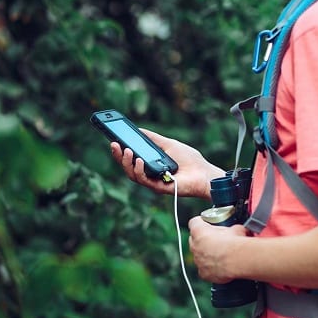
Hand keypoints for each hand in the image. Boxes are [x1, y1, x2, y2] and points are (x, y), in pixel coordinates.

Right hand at [110, 128, 224, 198]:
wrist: (204, 173)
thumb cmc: (190, 160)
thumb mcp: (169, 144)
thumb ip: (154, 139)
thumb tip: (139, 130)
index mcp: (151, 164)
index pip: (131, 158)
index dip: (121, 150)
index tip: (113, 139)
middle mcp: (150, 174)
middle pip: (128, 167)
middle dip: (119, 156)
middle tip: (114, 144)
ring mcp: (154, 182)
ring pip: (133, 175)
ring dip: (127, 162)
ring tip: (127, 150)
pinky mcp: (159, 188)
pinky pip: (144, 180)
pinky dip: (139, 170)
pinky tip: (139, 160)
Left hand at [188, 216, 247, 283]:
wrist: (238, 260)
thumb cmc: (235, 243)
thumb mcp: (236, 229)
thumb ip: (232, 229)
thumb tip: (238, 230)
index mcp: (199, 231)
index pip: (194, 222)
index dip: (201, 223)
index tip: (207, 224)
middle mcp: (195, 245)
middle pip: (194, 240)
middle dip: (203, 240)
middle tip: (216, 240)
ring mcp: (198, 260)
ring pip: (199, 256)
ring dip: (207, 255)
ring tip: (221, 255)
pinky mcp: (203, 273)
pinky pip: (205, 270)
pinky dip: (211, 269)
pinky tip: (221, 267)